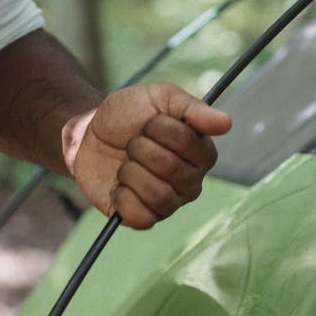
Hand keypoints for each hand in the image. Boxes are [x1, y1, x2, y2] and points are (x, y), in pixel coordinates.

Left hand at [64, 83, 231, 228]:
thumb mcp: (159, 97)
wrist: (88, 136)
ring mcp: (170, 202)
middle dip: (140, 149)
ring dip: (130, 173)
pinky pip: (141, 217)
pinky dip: (122, 198)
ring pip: (157, 195)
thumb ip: (192, 108)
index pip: (186, 142)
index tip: (148, 123)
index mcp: (201, 152)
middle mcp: (192, 181)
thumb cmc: (128, 115)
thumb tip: (226, 123)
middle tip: (133, 144)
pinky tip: (119, 186)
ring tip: (126, 165)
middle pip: (169, 167)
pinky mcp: (145, 218)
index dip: (159, 128)